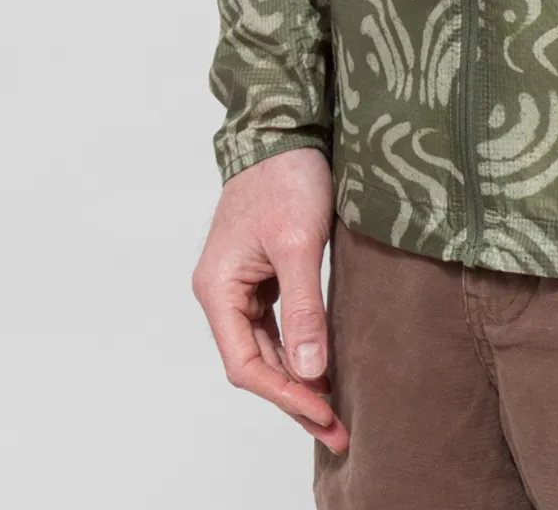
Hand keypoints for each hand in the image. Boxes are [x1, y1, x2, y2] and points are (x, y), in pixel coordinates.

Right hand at [191, 146, 349, 453]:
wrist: (285, 128)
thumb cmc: (286, 177)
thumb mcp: (298, 243)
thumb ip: (303, 309)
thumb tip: (309, 370)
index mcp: (218, 288)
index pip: (245, 363)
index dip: (285, 394)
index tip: (325, 414)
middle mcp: (222, 292)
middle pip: (256, 361)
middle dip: (296, 395)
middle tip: (339, 428)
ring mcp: (242, 283)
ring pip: (268, 346)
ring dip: (299, 376)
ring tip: (336, 408)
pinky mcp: (264, 272)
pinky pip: (278, 323)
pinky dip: (300, 347)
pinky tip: (326, 364)